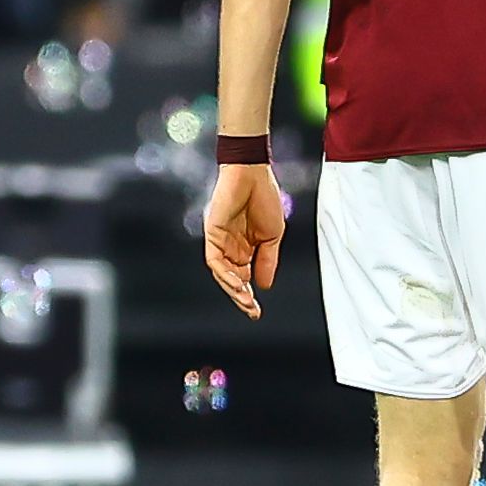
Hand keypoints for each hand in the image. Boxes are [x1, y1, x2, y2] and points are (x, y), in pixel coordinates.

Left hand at [203, 164, 283, 319]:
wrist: (253, 174)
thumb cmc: (264, 198)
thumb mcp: (273, 235)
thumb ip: (267, 260)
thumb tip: (264, 286)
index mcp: (245, 248)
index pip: (244, 278)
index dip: (249, 295)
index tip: (257, 312)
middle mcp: (230, 247)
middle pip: (231, 279)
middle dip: (241, 298)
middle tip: (252, 312)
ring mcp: (220, 241)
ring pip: (222, 273)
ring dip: (233, 289)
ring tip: (246, 301)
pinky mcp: (212, 234)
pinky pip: (215, 260)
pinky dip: (225, 274)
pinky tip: (238, 284)